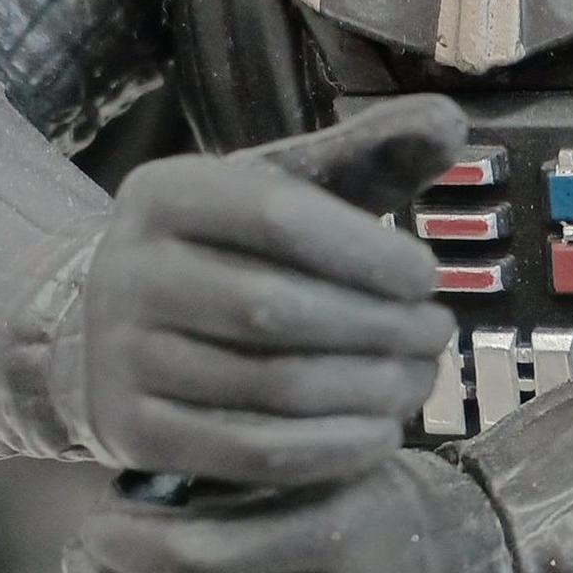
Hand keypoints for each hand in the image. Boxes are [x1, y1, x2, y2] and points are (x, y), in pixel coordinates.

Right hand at [81, 97, 465, 486]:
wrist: (119, 333)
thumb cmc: (236, 255)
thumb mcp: (287, 191)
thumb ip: (368, 153)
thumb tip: (453, 119)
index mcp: (167, 194)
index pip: (279, 216)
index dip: (370, 253)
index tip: (428, 278)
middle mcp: (129, 272)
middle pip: (276, 309)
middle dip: (379, 327)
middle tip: (437, 335)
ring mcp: (123, 359)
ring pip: (273, 387)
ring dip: (371, 391)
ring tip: (420, 379)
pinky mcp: (136, 433)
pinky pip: (254, 452)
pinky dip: (336, 449)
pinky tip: (385, 433)